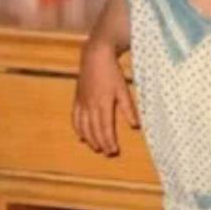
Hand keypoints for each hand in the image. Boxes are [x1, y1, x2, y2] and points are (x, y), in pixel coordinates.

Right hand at [72, 41, 138, 155]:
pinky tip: (81, 136)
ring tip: (95, 148)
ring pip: (83, 126)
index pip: (105, 128)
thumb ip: (128, 108)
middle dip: (100, 143)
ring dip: (89, 139)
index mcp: (103, 103)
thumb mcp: (123, 89)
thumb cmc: (112, 72)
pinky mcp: (77, 98)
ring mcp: (82, 102)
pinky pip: (75, 117)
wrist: (95, 56)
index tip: (114, 151)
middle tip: (107, 153)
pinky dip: (77, 128)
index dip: (109, 141)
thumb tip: (135, 126)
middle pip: (94, 129)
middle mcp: (90, 105)